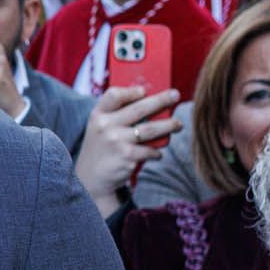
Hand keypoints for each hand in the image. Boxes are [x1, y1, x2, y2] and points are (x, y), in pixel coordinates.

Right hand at [73, 85, 177, 210]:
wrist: (91, 178)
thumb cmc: (101, 147)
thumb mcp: (99, 126)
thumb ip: (115, 113)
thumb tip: (149, 99)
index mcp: (99, 115)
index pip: (113, 95)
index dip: (130, 91)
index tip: (144, 90)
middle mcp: (107, 126)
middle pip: (139, 109)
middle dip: (161, 100)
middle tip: (176, 95)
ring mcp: (117, 142)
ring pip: (150, 130)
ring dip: (168, 126)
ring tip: (178, 124)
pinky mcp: (127, 157)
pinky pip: (150, 151)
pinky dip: (157, 152)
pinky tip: (158, 153)